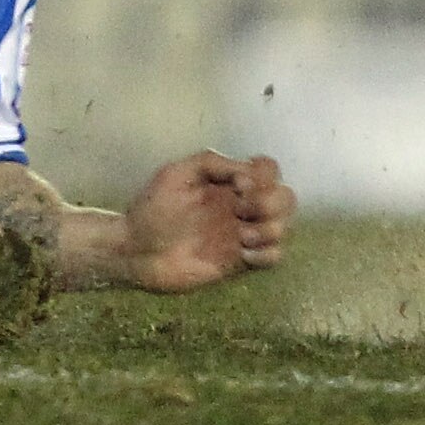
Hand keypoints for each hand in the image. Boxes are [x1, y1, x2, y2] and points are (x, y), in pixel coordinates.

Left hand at [121, 153, 294, 292]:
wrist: (138, 250)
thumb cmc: (153, 208)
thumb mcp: (175, 174)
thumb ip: (210, 163)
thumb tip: (247, 171)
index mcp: (227, 182)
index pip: (268, 169)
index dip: (264, 175)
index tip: (240, 185)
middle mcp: (241, 206)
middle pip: (286, 197)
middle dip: (271, 202)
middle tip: (240, 210)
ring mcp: (244, 234)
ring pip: (284, 227)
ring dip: (269, 228)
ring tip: (241, 236)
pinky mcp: (242, 261)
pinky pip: (275, 257)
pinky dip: (266, 253)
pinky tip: (242, 253)